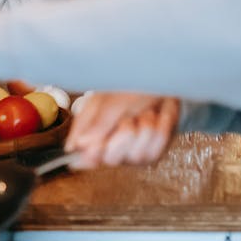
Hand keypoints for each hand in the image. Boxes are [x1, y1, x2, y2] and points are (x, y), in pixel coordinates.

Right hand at [65, 92, 179, 168]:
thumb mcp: (112, 101)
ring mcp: (130, 152)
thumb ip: (98, 123)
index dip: (92, 154)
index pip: (83, 155)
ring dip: (145, 127)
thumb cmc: (132, 86)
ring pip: (136, 155)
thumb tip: (79, 144)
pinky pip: (155, 152)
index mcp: (92, 131)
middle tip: (128, 119)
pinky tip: (157, 117)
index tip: (98, 146)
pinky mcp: (151, 152)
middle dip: (124, 135)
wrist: (160, 81)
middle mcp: (109, 145)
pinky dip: (159, 129)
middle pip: (111, 159)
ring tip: (145, 112)